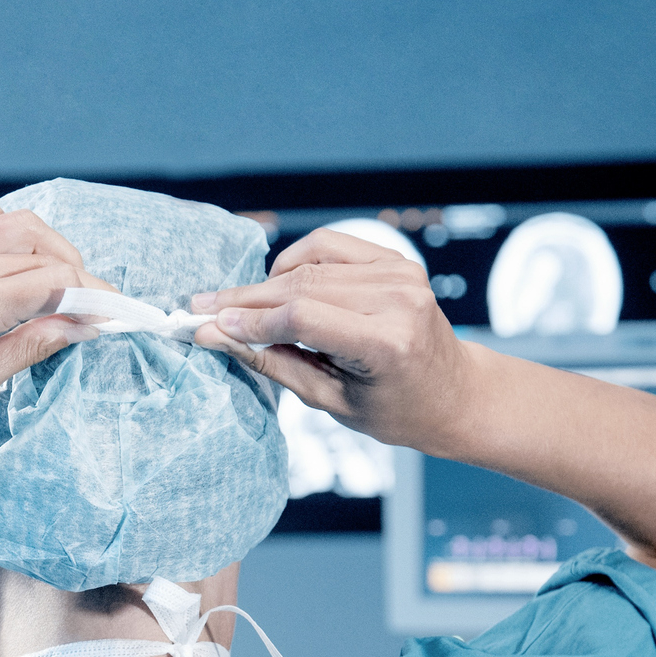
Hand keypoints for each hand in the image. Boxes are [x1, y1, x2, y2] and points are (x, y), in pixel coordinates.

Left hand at [0, 204, 113, 432]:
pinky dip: (19, 236)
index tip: (115, 318)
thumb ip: (29, 347)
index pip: (56, 281)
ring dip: (54, 250)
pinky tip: (26, 266)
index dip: (94, 298)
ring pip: (21, 224)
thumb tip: (80, 327)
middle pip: (46, 247)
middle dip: (82, 276)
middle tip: (96, 309)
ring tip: (66, 288)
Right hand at [190, 227, 470, 452]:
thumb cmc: (396, 409)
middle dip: (245, 299)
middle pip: (300, 287)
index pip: (300, 317)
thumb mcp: (331, 401)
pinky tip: (280, 286)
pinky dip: (296, 262)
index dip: (248, 319)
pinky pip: (329, 247)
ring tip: (237, 306)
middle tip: (200, 308)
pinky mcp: (396, 260)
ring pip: (308, 266)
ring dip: (265, 284)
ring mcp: (401, 274)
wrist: (455, 392)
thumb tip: (216, 336)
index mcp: (386, 343)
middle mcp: (397, 299)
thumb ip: (273, 363)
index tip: (205, 324)